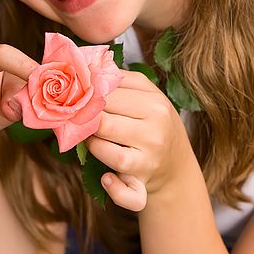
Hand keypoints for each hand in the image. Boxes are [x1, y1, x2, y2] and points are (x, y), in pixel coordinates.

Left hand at [85, 70, 192, 209]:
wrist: (176, 167)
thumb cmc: (156, 123)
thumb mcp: (148, 95)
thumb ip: (122, 78)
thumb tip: (91, 63)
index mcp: (156, 105)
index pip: (109, 95)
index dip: (88, 97)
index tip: (77, 98)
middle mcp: (155, 132)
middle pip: (103, 121)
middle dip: (85, 120)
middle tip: (77, 119)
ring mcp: (149, 160)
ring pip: (105, 149)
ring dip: (90, 144)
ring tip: (89, 138)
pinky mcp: (142, 186)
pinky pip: (123, 190)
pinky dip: (111, 186)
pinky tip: (106, 177)